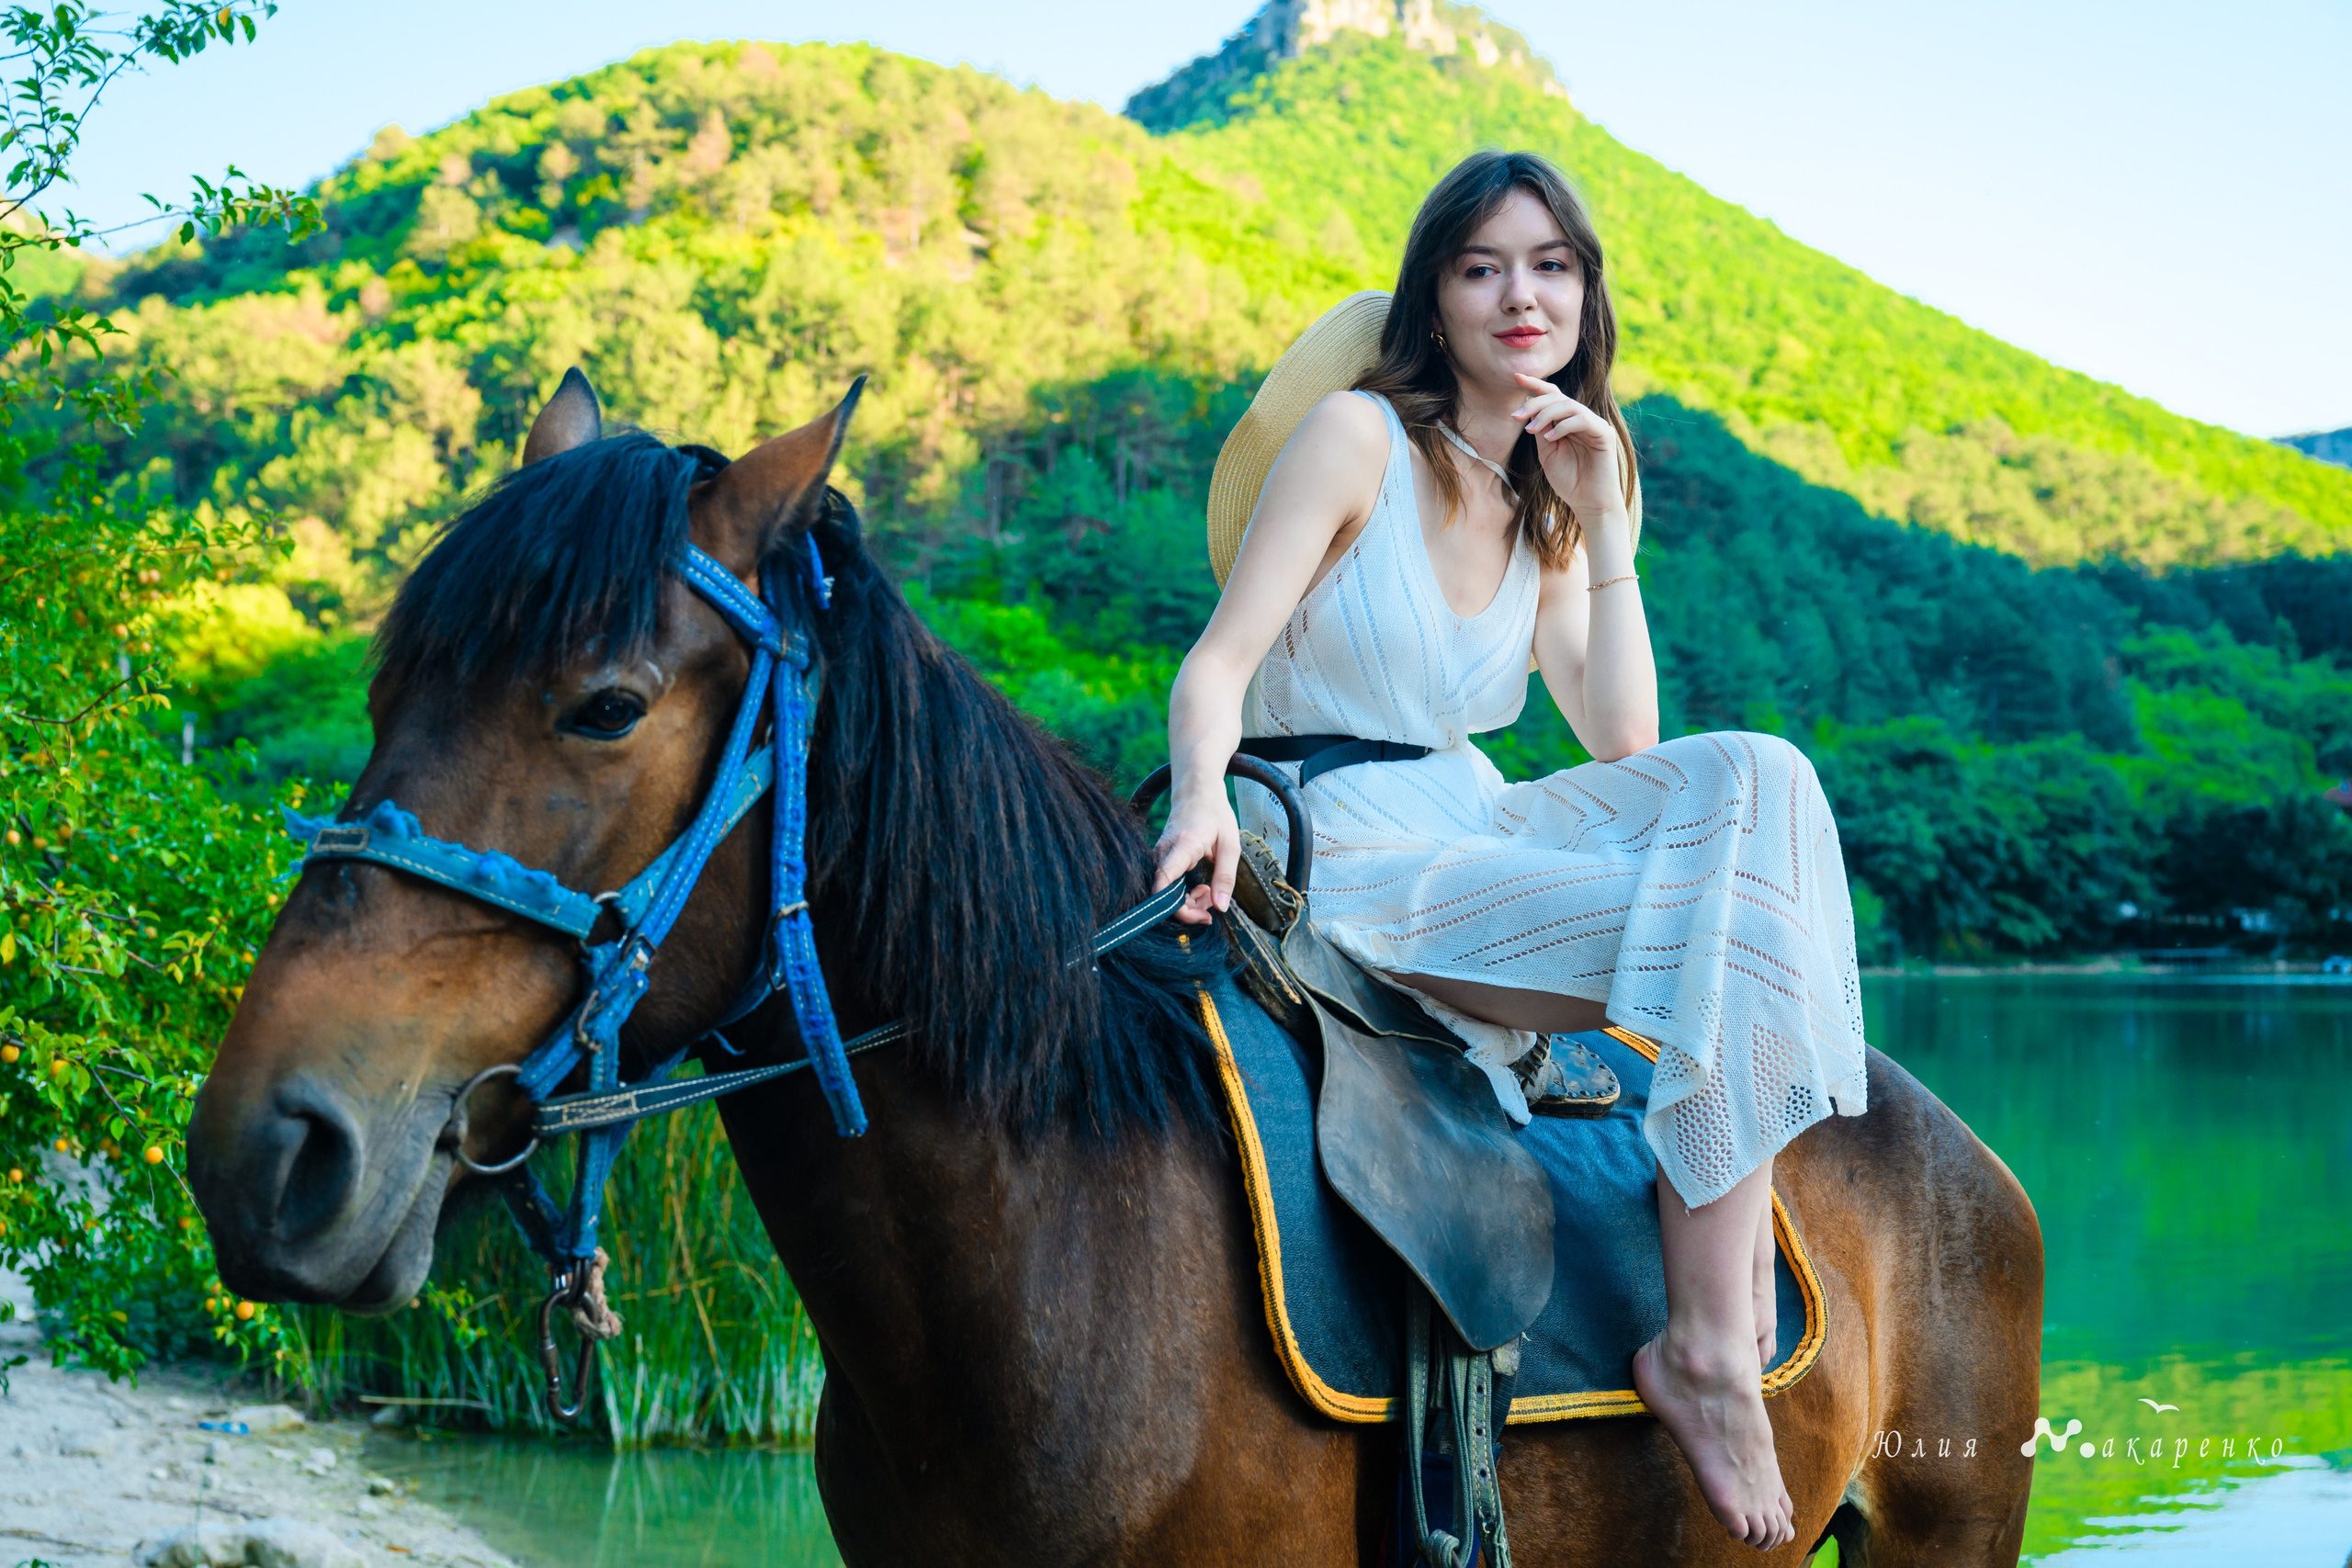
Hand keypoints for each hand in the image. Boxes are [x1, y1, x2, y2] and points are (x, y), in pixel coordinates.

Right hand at [1152, 786, 1239, 927]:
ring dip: (1188, 902)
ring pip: (1165, 894)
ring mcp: (1158, 858)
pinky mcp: (1160, 861)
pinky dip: (1183, 894)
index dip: (1176, 908)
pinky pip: (1166, 886)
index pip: (1163, 884)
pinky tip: (1200, 888)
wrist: (1196, 792)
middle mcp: (1163, 854)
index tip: (1202, 915)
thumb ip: (1225, 877)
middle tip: (1213, 907)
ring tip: (1209, 893)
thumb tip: (1220, 908)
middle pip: (1163, 896)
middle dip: (1189, 910)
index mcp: (1182, 847)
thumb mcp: (1230, 845)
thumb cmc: (1215, 814)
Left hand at [1511, 373, 1622, 520]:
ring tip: (1531, 430)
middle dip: (1535, 403)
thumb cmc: (1569, 480)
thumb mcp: (1547, 453)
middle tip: (1516, 416)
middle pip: (1558, 397)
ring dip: (1546, 414)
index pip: (1553, 396)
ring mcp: (1594, 425)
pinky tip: (1550, 437)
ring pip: (1569, 405)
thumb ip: (1541, 430)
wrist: (1589, 503)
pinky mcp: (1604, 434)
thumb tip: (1530, 410)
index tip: (1516, 377)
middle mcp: (1582, 419)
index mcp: (1567, 422)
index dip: (1536, 385)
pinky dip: (1563, 425)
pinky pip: (1583, 419)